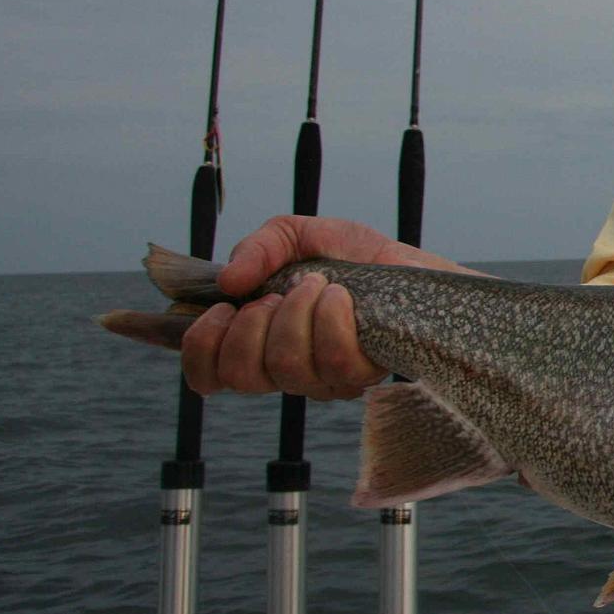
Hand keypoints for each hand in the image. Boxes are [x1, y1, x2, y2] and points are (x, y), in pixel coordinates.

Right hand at [179, 215, 468, 399]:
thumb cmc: (358, 259)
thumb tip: (229, 280)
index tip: (217, 310)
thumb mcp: (301, 235)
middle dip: (251, 325)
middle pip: (240, 375)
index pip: (208, 373)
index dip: (197, 349)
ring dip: (296, 314)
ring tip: (319, 285)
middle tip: (278, 292)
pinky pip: (333, 362)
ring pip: (284, 367)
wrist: (417, 269)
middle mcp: (287, 369)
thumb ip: (258, 248)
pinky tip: (343, 297)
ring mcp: (323, 379)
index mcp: (259, 341)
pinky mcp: (361, 377)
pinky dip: (331, 318)